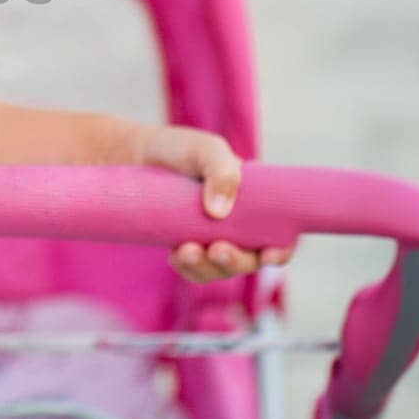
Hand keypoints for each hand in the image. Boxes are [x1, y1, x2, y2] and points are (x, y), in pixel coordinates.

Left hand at [135, 124, 293, 281]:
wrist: (138, 154)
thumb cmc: (181, 149)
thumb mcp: (206, 150)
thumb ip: (221, 172)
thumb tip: (218, 213)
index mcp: (256, 203)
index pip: (280, 235)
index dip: (280, 250)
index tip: (269, 255)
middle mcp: (238, 226)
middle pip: (249, 260)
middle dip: (235, 262)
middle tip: (217, 250)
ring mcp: (212, 239)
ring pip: (219, 269)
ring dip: (207, 267)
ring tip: (185, 251)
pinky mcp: (187, 246)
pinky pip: (193, 269)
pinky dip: (187, 268)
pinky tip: (175, 255)